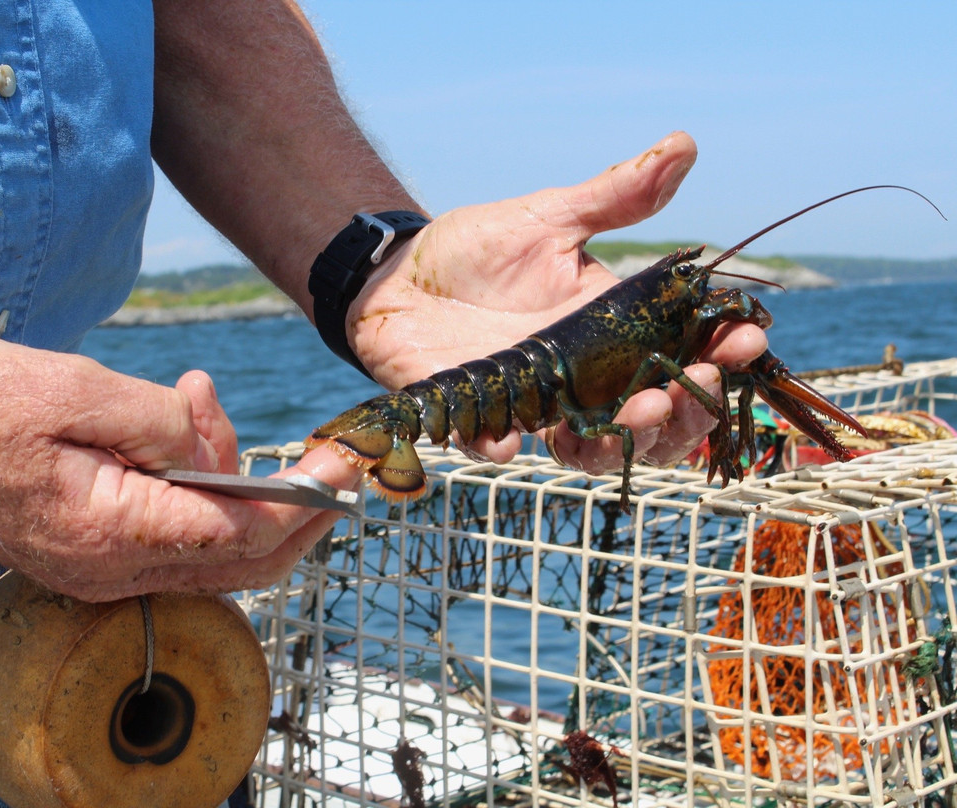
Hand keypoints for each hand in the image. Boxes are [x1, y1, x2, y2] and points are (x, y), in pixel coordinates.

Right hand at [0, 334, 361, 599]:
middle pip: (242, 560)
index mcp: (113, 530)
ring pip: (213, 547)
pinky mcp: (98, 551)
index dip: (304, 502)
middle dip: (298, 509)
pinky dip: (201, 487)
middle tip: (331, 461)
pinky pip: (177, 535)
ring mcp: (105, 567)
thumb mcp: (74, 388)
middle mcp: (115, 567)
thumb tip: (214, 450)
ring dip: (235, 478)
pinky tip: (182, 426)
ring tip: (195, 399)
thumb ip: (160, 423)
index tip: (345, 470)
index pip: (240, 535)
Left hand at [349, 132, 767, 471]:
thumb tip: (684, 144)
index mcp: (610, 332)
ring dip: (622, 439)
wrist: (402, 273)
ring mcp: (533, 402)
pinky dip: (505, 445)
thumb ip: (613, 197)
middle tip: (699, 383)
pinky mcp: (476, 413)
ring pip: (591, 446)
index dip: (721, 354)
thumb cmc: (478, 250)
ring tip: (643, 410)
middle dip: (688, 411)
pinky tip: (514, 437)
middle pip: (652, 417)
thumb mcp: (550, 217)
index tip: (748, 339)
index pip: (682, 354)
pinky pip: (496, 443)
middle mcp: (581, 378)